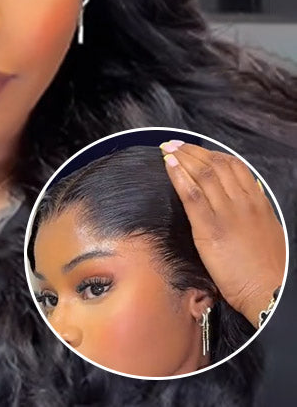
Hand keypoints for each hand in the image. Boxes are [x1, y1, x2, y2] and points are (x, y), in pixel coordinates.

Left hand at [160, 140, 285, 327]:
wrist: (270, 291)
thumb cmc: (267, 267)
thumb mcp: (266, 230)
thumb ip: (253, 210)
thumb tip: (241, 195)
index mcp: (258, 203)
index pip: (234, 166)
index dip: (212, 153)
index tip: (196, 149)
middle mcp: (243, 203)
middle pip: (216, 165)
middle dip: (192, 151)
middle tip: (174, 144)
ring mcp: (226, 213)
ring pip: (203, 174)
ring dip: (182, 157)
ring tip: (167, 149)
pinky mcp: (209, 228)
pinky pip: (191, 194)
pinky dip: (178, 175)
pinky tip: (168, 165)